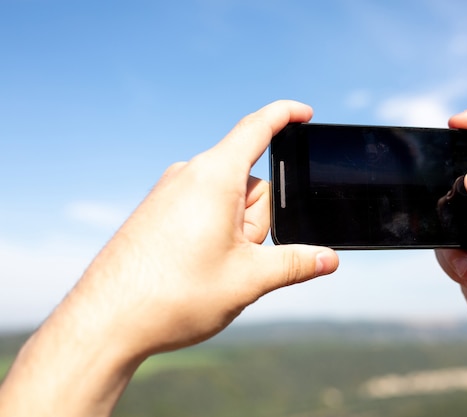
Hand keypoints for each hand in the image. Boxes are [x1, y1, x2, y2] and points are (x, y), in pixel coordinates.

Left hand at [63, 100, 339, 355]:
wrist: (105, 322)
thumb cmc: (175, 295)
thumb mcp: (248, 279)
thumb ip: (296, 263)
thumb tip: (330, 258)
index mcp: (214, 177)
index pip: (257, 128)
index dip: (286, 115)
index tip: (305, 113)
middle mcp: (189, 175)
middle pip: (248, 185)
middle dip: (257, 220)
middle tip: (238, 260)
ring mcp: (169, 192)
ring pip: (225, 201)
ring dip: (235, 231)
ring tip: (211, 269)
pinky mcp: (157, 210)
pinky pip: (201, 209)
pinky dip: (213, 232)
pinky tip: (196, 267)